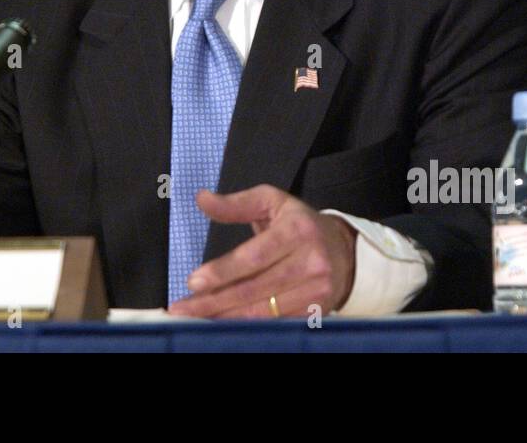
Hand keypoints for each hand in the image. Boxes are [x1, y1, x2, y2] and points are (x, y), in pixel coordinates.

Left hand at [166, 184, 356, 318]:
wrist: (344, 251)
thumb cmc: (300, 224)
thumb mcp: (272, 201)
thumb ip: (236, 203)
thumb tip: (202, 198)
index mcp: (297, 231)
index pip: (254, 256)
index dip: (223, 271)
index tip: (193, 281)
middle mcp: (311, 262)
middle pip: (255, 289)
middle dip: (215, 301)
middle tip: (182, 309)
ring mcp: (316, 291)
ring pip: (264, 312)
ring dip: (225, 318)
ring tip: (195, 320)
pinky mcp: (317, 312)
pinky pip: (276, 324)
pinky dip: (247, 327)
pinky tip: (223, 326)